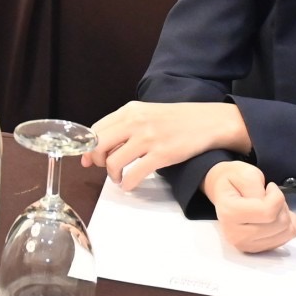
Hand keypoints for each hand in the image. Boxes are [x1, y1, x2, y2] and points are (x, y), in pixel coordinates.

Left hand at [84, 100, 250, 188]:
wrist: (208, 121)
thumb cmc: (176, 120)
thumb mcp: (146, 113)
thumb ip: (125, 126)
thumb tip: (101, 147)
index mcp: (129, 111)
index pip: (96, 130)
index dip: (88, 147)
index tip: (87, 159)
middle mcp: (135, 122)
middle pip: (99, 145)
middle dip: (96, 161)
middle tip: (104, 168)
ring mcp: (148, 139)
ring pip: (114, 162)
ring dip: (113, 175)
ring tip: (120, 178)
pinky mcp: (162, 155)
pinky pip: (134, 174)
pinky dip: (127, 184)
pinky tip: (130, 185)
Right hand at [201, 161, 295, 253]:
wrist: (223, 192)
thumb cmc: (233, 182)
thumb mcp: (245, 173)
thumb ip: (257, 188)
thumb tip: (269, 206)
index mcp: (229, 213)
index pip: (268, 212)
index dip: (277, 196)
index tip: (270, 187)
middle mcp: (235, 234)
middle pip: (280, 224)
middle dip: (282, 205)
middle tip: (270, 196)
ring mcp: (245, 245)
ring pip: (286, 232)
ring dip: (285, 215)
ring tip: (271, 206)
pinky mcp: (255, 250)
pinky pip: (287, 239)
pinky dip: (288, 225)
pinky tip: (275, 217)